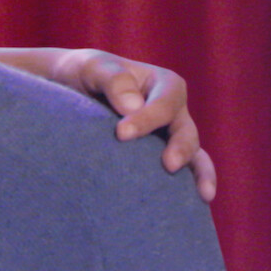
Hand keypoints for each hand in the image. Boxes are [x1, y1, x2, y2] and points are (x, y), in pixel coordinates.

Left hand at [58, 49, 216, 202]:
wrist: (68, 89)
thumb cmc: (84, 74)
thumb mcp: (93, 67)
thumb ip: (113, 81)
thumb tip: (133, 107)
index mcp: (163, 84)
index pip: (164, 104)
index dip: (147, 119)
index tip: (121, 134)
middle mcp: (173, 111)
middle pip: (185, 131)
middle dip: (180, 149)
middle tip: (168, 165)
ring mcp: (169, 135)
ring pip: (193, 154)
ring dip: (198, 172)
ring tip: (203, 194)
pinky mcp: (159, 155)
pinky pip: (184, 170)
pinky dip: (192, 184)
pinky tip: (197, 203)